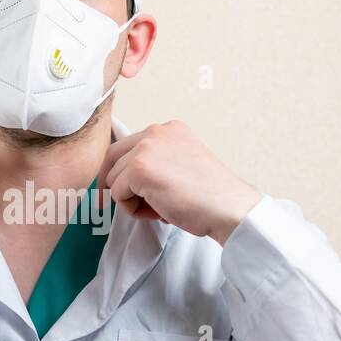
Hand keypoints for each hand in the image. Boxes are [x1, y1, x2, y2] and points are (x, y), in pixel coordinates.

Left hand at [96, 120, 261, 244]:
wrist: (228, 207)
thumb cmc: (209, 196)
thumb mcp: (180, 164)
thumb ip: (156, 163)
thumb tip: (122, 179)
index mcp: (168, 129)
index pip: (127, 147)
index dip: (125, 173)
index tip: (132, 191)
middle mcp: (156, 131)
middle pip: (112, 158)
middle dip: (117, 184)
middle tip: (134, 204)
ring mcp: (145, 148)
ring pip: (113, 179)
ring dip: (130, 200)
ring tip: (159, 209)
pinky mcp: (138, 169)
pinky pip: (117, 195)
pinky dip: (132, 209)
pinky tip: (159, 211)